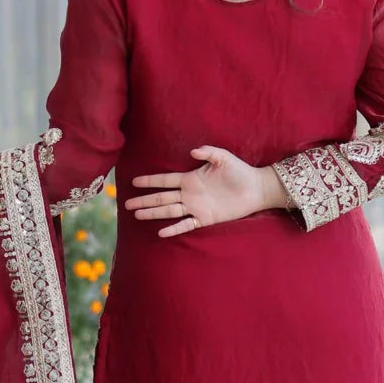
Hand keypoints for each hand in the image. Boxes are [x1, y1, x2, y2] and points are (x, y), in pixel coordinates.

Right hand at [124, 147, 286, 237]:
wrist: (255, 188)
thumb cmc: (240, 171)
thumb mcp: (224, 157)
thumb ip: (208, 152)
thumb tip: (193, 151)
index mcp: (191, 178)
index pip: (165, 180)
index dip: (150, 181)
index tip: (134, 182)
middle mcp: (190, 194)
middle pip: (162, 198)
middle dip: (145, 200)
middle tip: (128, 204)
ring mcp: (196, 207)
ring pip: (169, 211)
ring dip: (153, 213)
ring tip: (137, 215)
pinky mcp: (205, 218)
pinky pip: (186, 224)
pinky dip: (174, 228)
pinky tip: (161, 231)